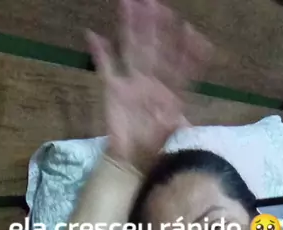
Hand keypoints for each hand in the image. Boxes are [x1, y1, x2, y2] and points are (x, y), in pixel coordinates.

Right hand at [87, 0, 209, 171]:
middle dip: (153, 25)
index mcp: (167, 88)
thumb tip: (183, 115)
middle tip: (154, 2)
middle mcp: (150, 80)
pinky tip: (92, 36)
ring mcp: (131, 83)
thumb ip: (180, 120)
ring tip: (128, 4)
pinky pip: (104, 68)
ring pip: (131, 49)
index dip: (183, 47)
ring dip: (130, 27)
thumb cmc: (154, 145)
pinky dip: (98, 53)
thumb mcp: (174, 131)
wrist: (132, 160)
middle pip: (152, 48)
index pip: (177, 63)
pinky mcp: (112, 90)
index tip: (189, 30)